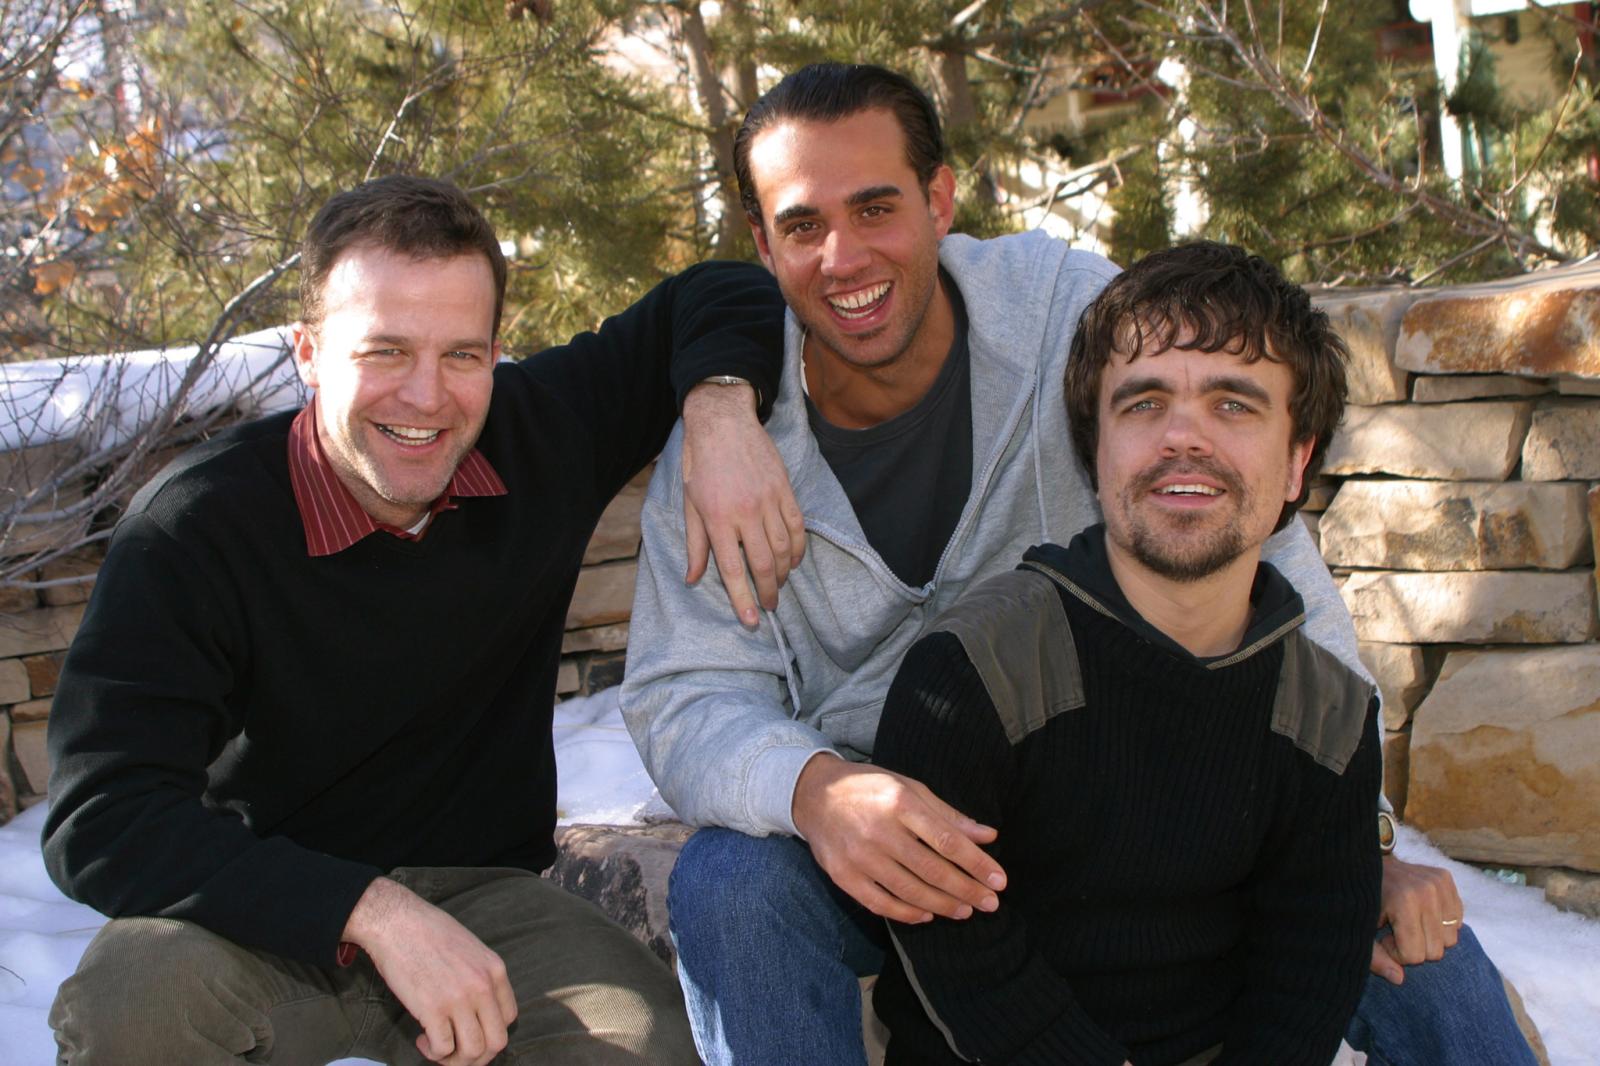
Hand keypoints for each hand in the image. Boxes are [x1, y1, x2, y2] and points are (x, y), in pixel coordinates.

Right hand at [342, 877, 516, 1065]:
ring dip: (455, 1059)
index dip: (490, 1032)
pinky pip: (443, 1048)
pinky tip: (422, 1039)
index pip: (509, 1018)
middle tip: (456, 1051)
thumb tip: (479, 1008)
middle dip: (478, 1056)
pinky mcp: (432, 1009)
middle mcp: (482, 986)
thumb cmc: (429, 932)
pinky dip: (433, 1052)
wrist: (397, 921)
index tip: (470, 1030)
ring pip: (473, 1052)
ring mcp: (459, 998)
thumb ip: (480, 976)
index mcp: (495, 970)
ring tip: (438, 1047)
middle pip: (497, 1042)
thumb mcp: (471, 948)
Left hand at [681, 381, 804, 626]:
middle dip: (768, 591)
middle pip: (762, 564)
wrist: (723, 422)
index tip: (752, 620)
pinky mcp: (784, 489)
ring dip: (782, 573)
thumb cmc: (701, 463)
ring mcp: (768, 500)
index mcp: (717, 519)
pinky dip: (797, 548)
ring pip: (783, 549)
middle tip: (769, 606)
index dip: (743, 599)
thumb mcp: (689, 504)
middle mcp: (745, 513)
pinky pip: (797, 527)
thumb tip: (692, 578)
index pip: (733, 569)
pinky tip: (792, 560)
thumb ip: (695, 544)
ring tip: (778, 585)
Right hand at [791, 754, 1006, 923]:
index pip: (948, 840)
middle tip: (991, 903)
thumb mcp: (910, 788)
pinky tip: (928, 915)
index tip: (999, 880)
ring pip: (909, 891)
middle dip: (967, 889)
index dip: (977, 863)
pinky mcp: (842, 876)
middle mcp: (879, 830)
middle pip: (932, 870)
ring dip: (943, 905)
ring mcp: (858, 856)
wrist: (813, 794)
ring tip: (965, 911)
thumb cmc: (870, 789)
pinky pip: (880, 903)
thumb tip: (988, 836)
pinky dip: (907, 914)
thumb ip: (948, 815)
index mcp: (899, 802)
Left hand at [1369, 855, 1463, 984]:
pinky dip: (1439, 924)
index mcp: (1404, 901)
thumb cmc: (1359, 900)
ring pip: (1450, 939)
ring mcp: (1439, 883)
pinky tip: (1419, 912)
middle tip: (1395, 930)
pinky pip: (1456, 921)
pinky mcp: (1446, 878)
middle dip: (1414, 947)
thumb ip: (1374, 958)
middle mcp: (1427, 891)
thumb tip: (1399, 979)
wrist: (1364, 861)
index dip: (1396, 953)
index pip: (1415, 955)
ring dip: (1428, 937)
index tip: (1384, 937)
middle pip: (1436, 951)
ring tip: (1406, 922)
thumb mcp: (1359, 930)